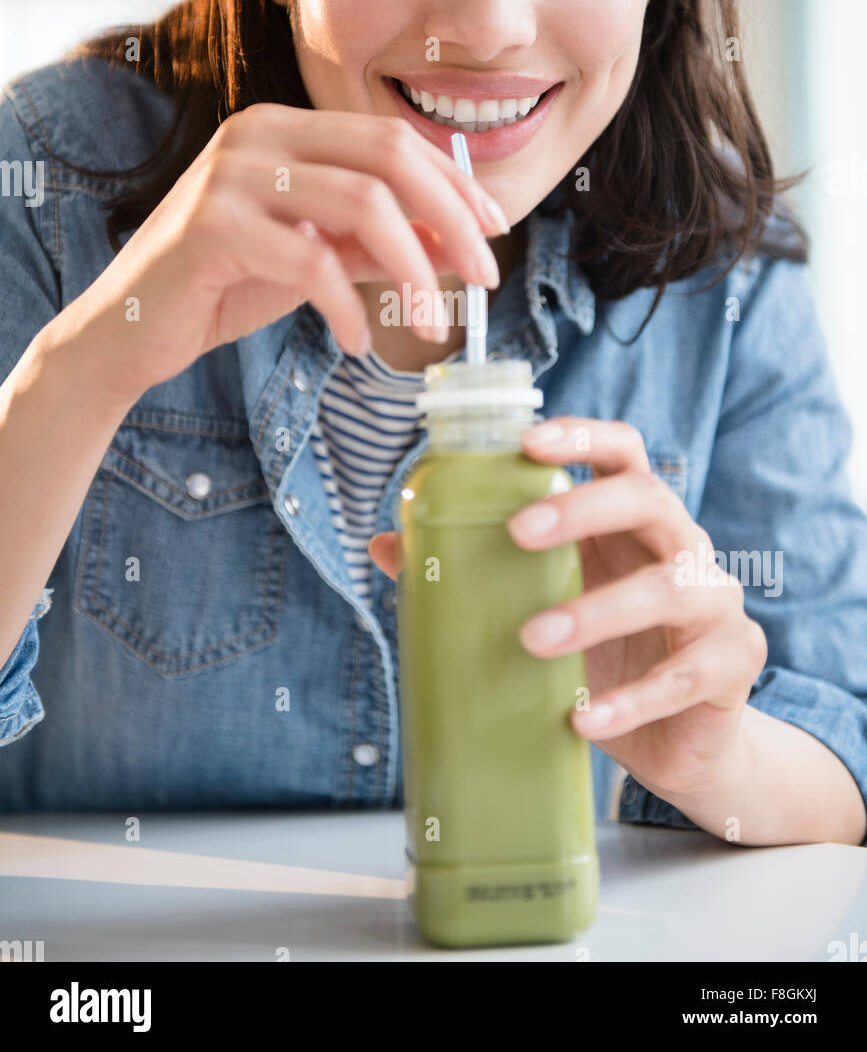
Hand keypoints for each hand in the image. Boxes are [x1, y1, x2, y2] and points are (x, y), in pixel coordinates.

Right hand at [57, 104, 507, 406]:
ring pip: (363, 205)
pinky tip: (358, 340)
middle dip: (453, 218)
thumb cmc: (224, 287)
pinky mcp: (212, 227)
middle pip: (389, 157)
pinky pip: (312, 264)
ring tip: (430, 324)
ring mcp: (232, 176)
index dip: (455, 183)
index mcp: (286, 129)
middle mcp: (259, 136)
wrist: (129, 331)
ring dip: (413, 271)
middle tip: (485, 278)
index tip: (495, 231)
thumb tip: (460, 241)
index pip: (392, 138)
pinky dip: (349, 308)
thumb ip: (378, 242)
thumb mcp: (317, 257)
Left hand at [369, 416, 767, 803]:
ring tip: (533, 639)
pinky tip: (582, 719)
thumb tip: (385, 543)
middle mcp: (684, 547)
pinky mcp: (735, 663)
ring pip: (672, 587)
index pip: (623, 452)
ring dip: (598, 611)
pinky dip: (629, 700)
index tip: (527, 444)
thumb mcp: (540, 609)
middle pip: (649, 498)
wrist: (679, 744)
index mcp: (634, 522)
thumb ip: (475, 572)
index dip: (582, 437)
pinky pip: (686, 677)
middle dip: (583, 509)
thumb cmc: (605, 660)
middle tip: (517, 534)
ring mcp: (716, 602)